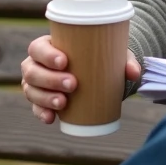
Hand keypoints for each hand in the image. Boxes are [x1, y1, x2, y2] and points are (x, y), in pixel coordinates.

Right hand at [21, 35, 141, 124]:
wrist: (95, 73)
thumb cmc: (99, 57)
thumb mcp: (112, 54)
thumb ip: (125, 61)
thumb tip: (134, 73)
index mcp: (48, 45)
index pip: (38, 48)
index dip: (47, 54)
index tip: (65, 61)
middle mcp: (36, 64)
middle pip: (33, 70)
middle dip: (50, 79)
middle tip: (73, 84)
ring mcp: (36, 84)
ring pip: (31, 90)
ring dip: (45, 97)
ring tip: (64, 102)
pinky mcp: (40, 100)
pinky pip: (35, 108)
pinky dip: (41, 113)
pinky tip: (51, 118)